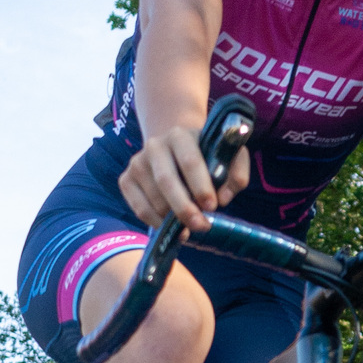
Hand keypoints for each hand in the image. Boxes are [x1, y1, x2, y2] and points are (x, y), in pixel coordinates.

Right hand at [118, 126, 250, 232]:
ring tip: (191, 225)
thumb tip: (224, 199)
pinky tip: (172, 227)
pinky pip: (139, 209)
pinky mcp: (126, 179)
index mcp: (180, 135)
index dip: (201, 186)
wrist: (175, 147)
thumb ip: (236, 174)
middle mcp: (154, 146)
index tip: (213, 206)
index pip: (189, 161)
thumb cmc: (207, 155)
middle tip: (201, 226)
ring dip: (173, 219)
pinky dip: (157, 223)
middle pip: (166, 181)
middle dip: (185, 208)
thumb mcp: (229, 157)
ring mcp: (137, 162)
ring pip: (154, 200)